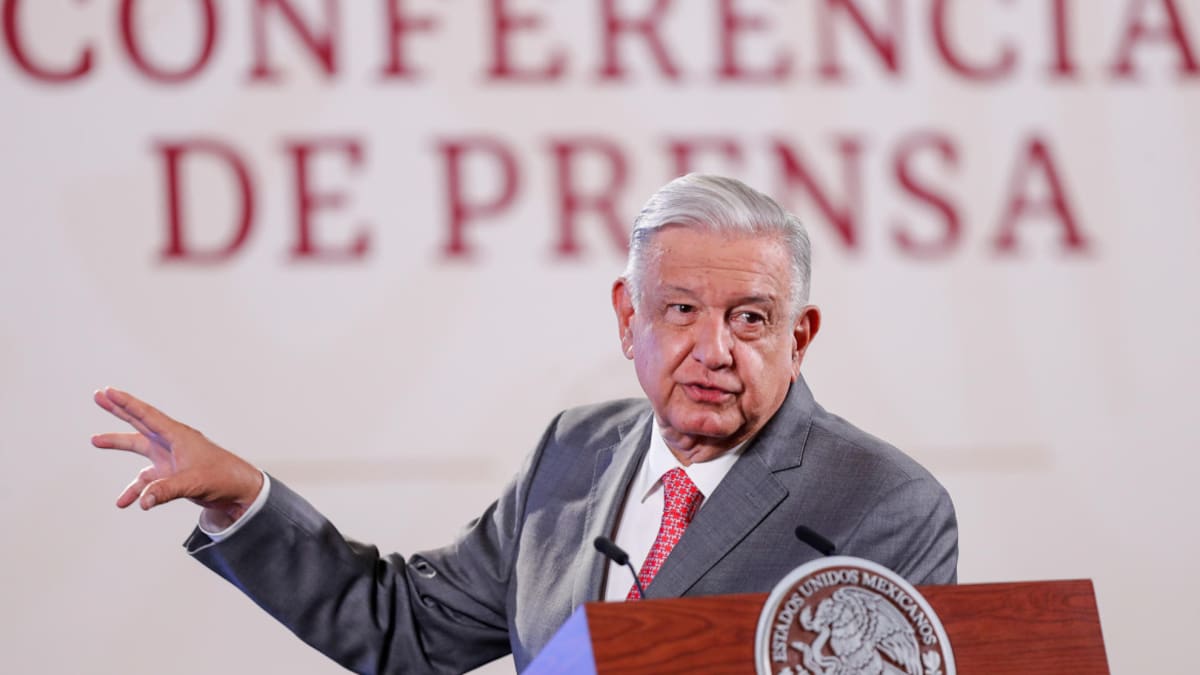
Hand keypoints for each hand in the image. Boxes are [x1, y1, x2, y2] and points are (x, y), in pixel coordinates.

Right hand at [92, 387, 263, 527]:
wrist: (239, 491)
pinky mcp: (171, 474)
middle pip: (140, 423)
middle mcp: (172, 443)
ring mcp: (171, 458)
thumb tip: (142, 501)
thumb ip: (166, 490)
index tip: (108, 391)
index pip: (147, 416)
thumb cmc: (223, 478)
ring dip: (118, 444)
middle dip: (119, 410)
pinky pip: (146, 480)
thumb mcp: (193, 482)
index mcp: (178, 436)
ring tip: (95, 440)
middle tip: (99, 395)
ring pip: (139, 447)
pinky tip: (125, 502)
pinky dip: (135, 490)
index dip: (127, 403)